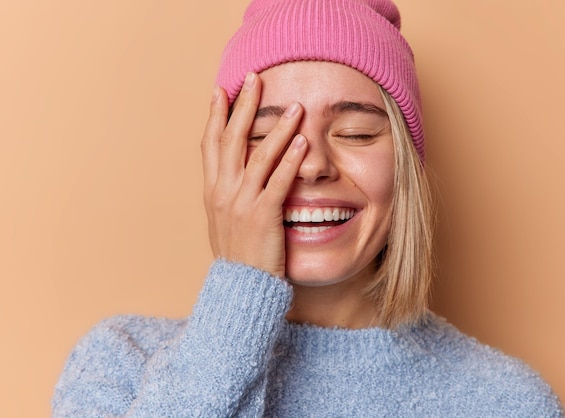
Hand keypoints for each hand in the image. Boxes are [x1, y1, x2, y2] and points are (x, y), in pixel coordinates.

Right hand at [201, 73, 306, 276]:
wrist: (240, 290)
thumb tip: (236, 174)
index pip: (210, 144)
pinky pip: (278, 182)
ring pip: (257, 155)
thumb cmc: (238, 256)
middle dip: (243, 106)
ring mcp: (241, 203)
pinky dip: (290, 160)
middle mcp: (222, 192)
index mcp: (212, 191)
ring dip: (277, 127)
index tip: (222, 89)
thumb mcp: (225, 221)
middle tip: (255, 78)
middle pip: (231, 138)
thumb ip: (230, 195)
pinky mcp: (263, 216)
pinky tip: (302, 142)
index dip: (215, 114)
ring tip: (294, 106)